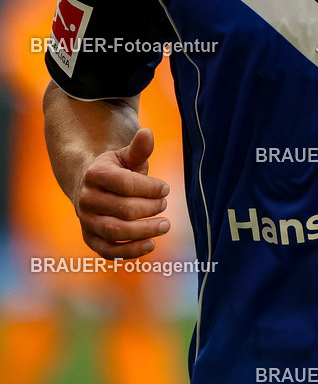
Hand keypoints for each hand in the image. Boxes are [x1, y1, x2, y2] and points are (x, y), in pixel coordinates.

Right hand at [73, 128, 170, 259]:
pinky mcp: (90, 238)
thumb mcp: (126, 156)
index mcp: (95, 174)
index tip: (166, 188)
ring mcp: (86, 220)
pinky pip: (109, 250)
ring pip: (116, 231)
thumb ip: (139, 148)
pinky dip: (131, 251)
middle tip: (165, 204)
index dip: (151, 188)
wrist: (90, 187)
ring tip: (165, 225)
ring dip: (145, 231)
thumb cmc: (115, 170)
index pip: (127, 184)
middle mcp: (86, 198)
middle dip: (150, 208)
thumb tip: (147, 132)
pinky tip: (151, 244)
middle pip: (124, 209)